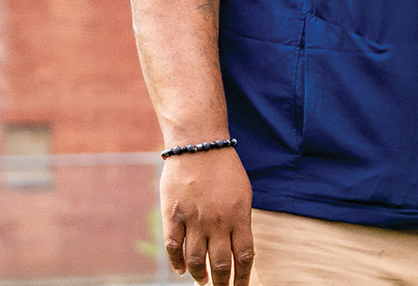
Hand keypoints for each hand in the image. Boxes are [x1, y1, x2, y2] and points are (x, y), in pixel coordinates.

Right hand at [161, 148, 254, 285]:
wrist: (198, 144)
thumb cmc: (225, 168)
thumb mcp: (243, 194)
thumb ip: (240, 221)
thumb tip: (238, 249)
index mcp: (239, 216)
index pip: (244, 257)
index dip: (243, 278)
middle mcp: (217, 221)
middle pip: (220, 265)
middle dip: (221, 283)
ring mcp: (193, 219)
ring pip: (196, 261)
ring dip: (200, 276)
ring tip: (202, 281)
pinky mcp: (172, 215)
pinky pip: (174, 247)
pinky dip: (177, 262)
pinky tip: (182, 270)